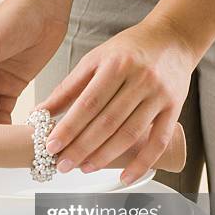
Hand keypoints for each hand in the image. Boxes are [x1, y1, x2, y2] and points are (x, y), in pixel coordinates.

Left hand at [39, 20, 196, 184]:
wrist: (173, 37)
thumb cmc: (128, 49)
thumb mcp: (94, 60)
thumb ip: (68, 88)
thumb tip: (40, 113)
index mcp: (116, 65)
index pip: (88, 103)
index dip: (69, 127)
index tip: (51, 146)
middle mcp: (140, 80)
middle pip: (107, 122)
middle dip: (82, 147)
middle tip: (62, 165)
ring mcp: (159, 95)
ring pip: (130, 134)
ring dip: (105, 156)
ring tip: (84, 168)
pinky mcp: (174, 108)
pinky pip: (158, 141)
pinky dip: (141, 162)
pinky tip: (124, 177)